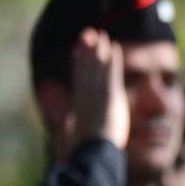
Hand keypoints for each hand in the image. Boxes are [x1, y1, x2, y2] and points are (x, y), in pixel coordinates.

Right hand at [67, 28, 129, 153]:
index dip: (78, 62)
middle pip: (86, 68)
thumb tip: (69, 128)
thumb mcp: (77, 136)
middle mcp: (85, 96)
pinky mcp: (108, 97)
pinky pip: (111, 75)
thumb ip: (74, 128)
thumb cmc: (85, 150)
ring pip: (96, 67)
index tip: (78, 48)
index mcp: (79, 105)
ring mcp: (96, 95)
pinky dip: (112, 61)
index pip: (78, 79)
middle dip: (86, 50)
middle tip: (89, 33)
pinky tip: (115, 47)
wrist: (91, 153)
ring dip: (99, 50)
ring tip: (101, 35)